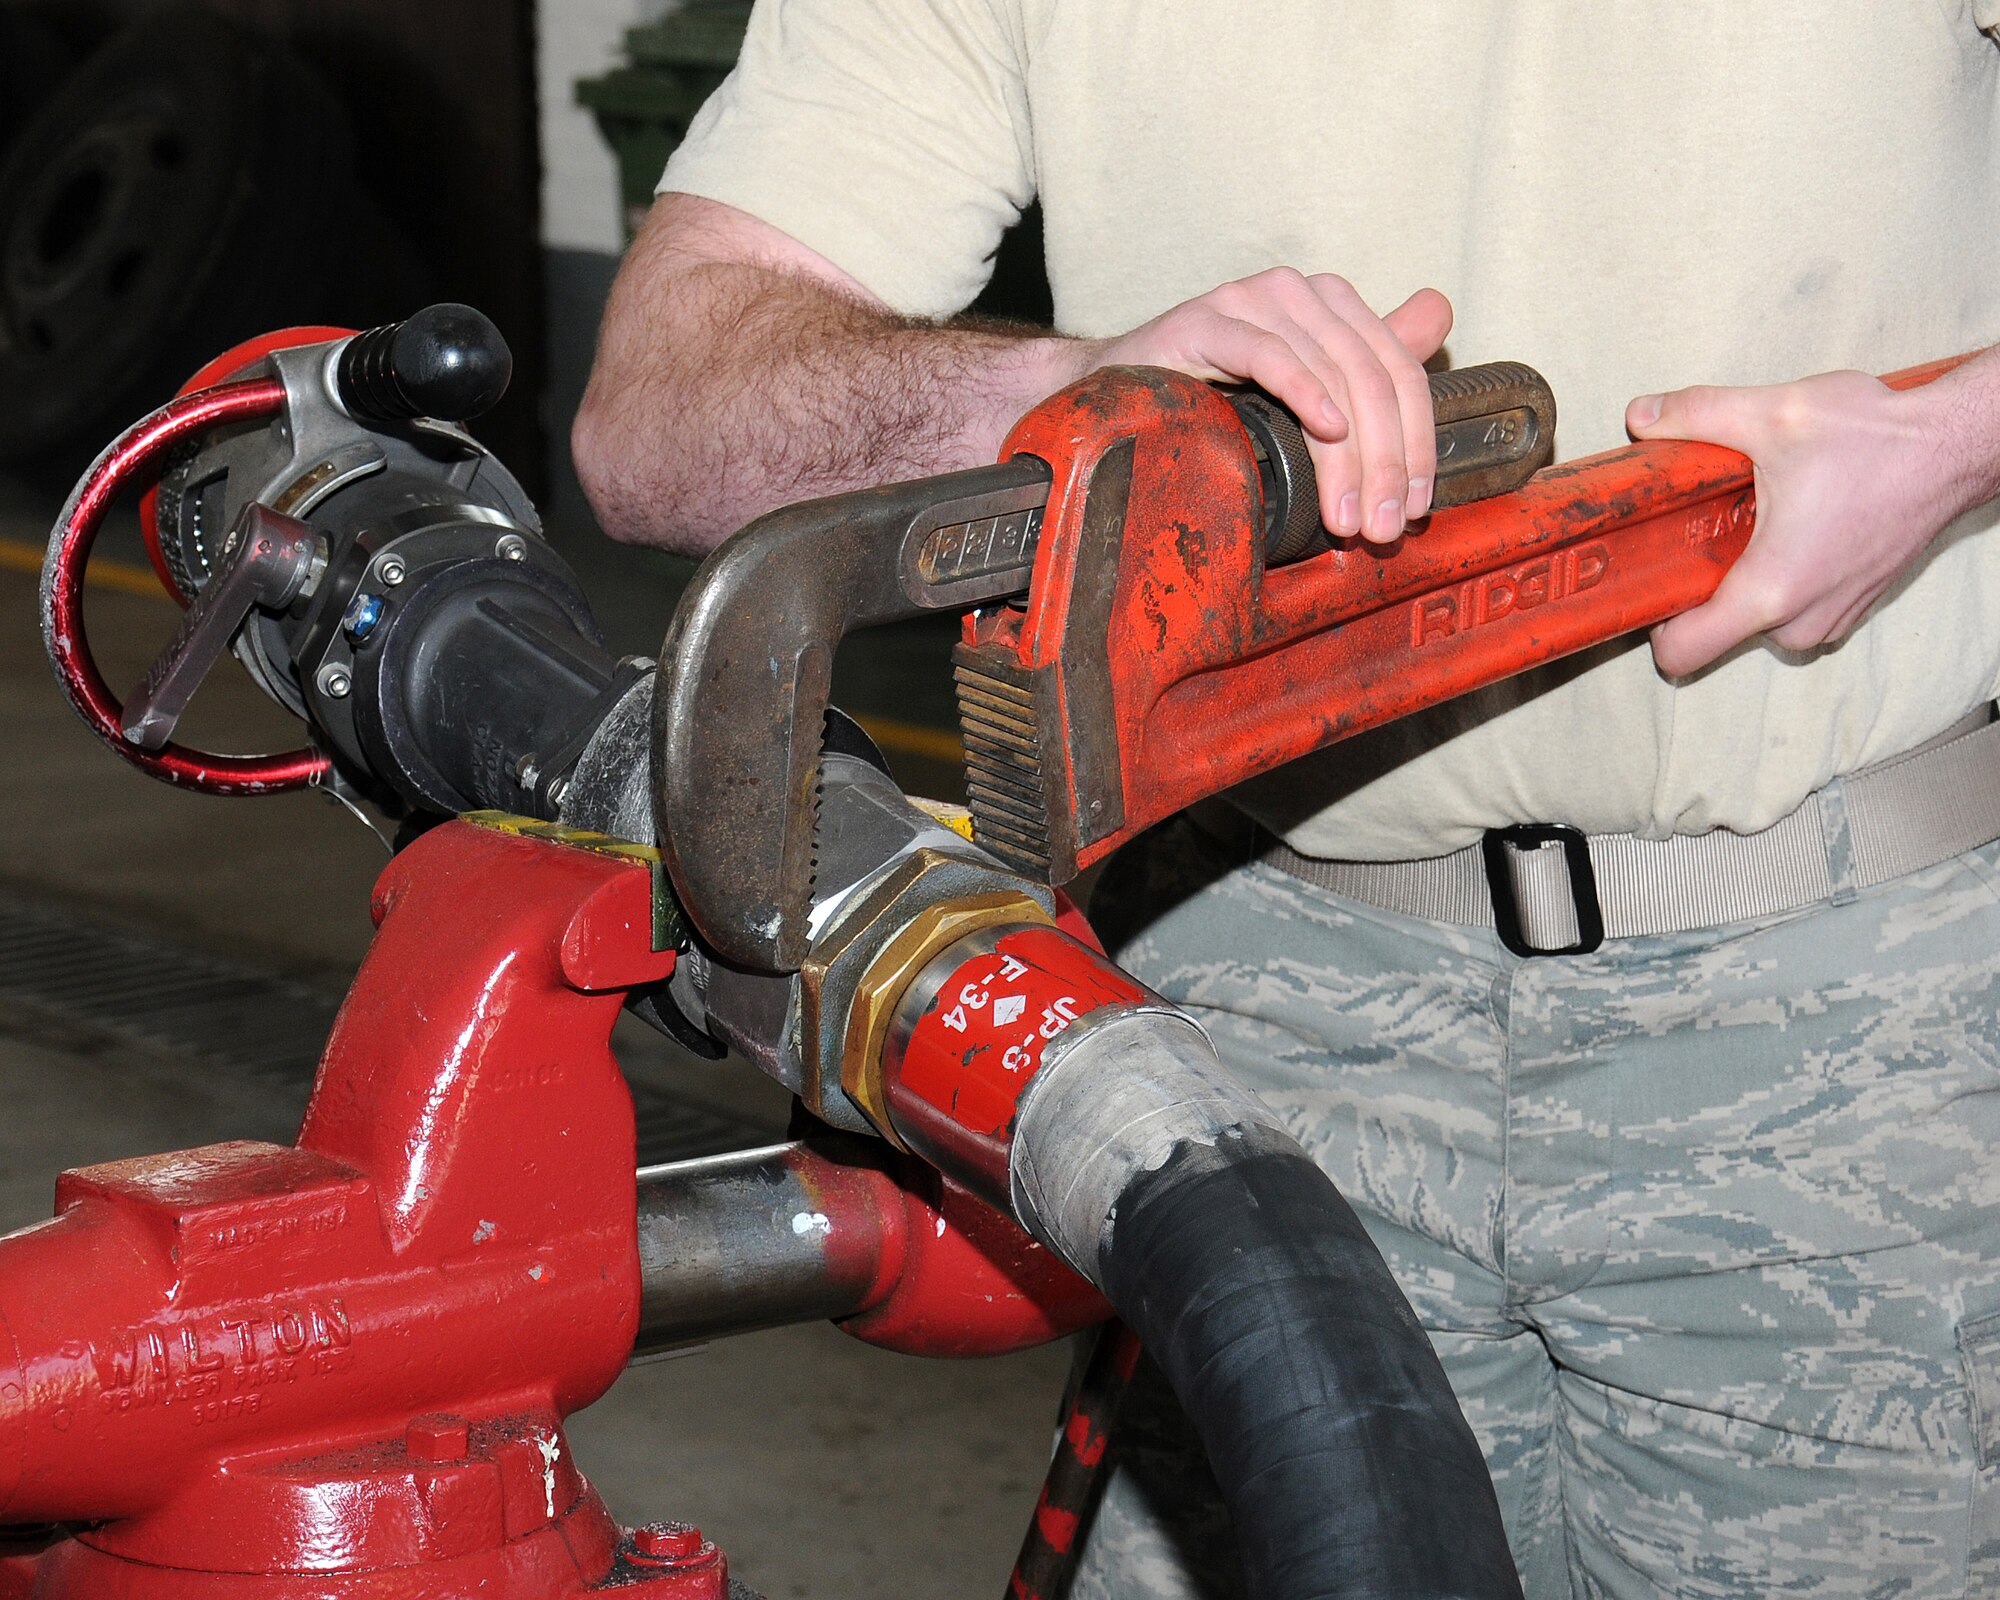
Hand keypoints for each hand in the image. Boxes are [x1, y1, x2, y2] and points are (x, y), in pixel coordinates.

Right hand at [1075, 269, 1451, 541]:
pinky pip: (1267, 353)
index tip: (1412, 507)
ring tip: (1345, 514)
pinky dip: (1302, 390)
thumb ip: (1371, 360)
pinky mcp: (1205, 319)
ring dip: (1345, 454)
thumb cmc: (1211, 400)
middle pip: (1371, 375)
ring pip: (1327, 372)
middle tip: (1381, 526)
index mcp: (1332, 306)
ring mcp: (1251, 300)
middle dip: (1384, 461)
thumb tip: (1440, 316)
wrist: (1116, 398)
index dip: (1417, 441)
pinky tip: (1325, 428)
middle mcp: (1298, 292)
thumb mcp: (1304, 391)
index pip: (1398, 369)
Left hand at [1627, 370, 1966, 675]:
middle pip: (1714, 630)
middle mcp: (1802, 620)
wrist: (1954, 447)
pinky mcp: (1850, 607)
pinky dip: (1781, 577)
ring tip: (1757, 520)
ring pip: (1755, 620)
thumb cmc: (1879, 439)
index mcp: (1771, 590)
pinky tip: (1791, 525)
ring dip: (1746, 579)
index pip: (1682, 653)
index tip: (1648, 583)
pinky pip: (1793, 609)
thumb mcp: (1772, 414)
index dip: (1652, 624)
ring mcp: (1831, 618)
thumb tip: (1641, 417)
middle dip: (1702, 584)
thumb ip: (1696, 415)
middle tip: (1708, 529)